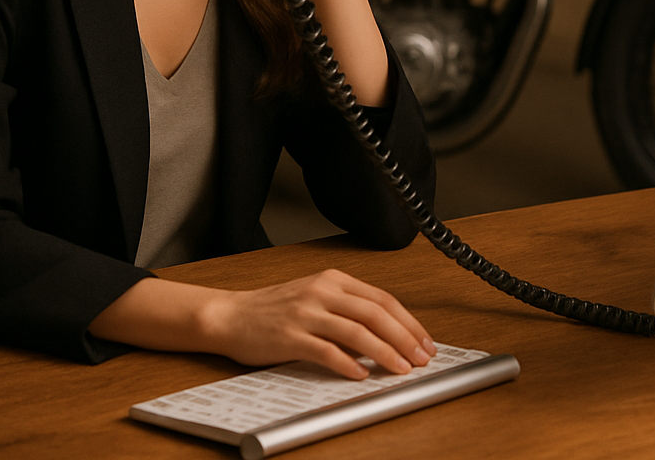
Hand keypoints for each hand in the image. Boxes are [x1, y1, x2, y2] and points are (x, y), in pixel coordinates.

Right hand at [201, 268, 436, 379]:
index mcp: (332, 279)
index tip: (424, 341)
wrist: (230, 315)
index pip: (382, 299)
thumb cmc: (272, 310)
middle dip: (404, 338)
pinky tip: (361, 375)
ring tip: (400, 369)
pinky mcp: (290, 337)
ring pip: (357, 332)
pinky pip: (327, 351)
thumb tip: (386, 335)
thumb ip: (347, 309)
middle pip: (375, 314)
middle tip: (421, 358)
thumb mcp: (314, 297)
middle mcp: (321, 292)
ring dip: (384, 353)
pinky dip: (348, 364)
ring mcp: (305, 313)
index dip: (408, 322)